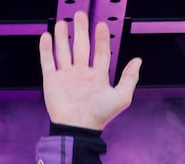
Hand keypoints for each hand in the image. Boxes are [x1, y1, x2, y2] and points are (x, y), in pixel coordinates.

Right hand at [39, 11, 141, 129]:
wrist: (78, 127)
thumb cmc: (100, 115)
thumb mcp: (122, 96)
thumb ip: (130, 78)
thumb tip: (138, 61)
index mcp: (98, 77)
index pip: (100, 53)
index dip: (101, 39)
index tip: (101, 25)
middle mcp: (81, 74)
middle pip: (81, 47)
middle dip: (81, 31)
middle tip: (80, 15)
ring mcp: (66, 76)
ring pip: (63, 51)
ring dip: (63, 37)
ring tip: (63, 22)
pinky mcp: (52, 80)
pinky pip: (48, 61)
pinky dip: (46, 49)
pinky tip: (47, 36)